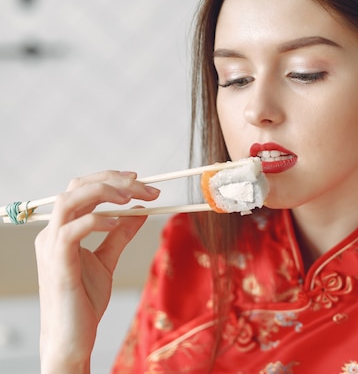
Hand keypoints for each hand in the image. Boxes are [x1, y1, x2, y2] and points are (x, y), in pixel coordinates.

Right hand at [35, 171, 159, 373]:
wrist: (72, 338)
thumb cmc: (84, 301)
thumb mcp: (108, 260)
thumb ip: (121, 234)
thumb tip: (141, 211)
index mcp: (61, 230)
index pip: (82, 189)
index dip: (110, 179)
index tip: (140, 180)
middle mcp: (51, 233)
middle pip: (77, 187)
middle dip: (113, 181)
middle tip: (147, 188)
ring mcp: (51, 247)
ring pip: (69, 201)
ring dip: (104, 193)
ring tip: (132, 198)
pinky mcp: (57, 263)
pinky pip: (71, 231)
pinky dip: (95, 221)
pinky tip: (117, 222)